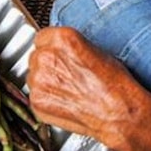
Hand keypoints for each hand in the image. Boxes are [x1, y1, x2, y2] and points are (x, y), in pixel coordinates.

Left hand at [26, 27, 147, 150]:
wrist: (117, 112)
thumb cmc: (114, 84)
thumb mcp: (96, 51)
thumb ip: (70, 47)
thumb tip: (61, 51)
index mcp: (62, 38)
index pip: (42, 37)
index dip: (51, 48)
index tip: (57, 54)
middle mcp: (47, 57)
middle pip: (37, 55)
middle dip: (48, 64)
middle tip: (66, 74)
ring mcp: (39, 80)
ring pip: (34, 75)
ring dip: (45, 80)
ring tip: (67, 88)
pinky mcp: (37, 101)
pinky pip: (35, 94)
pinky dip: (46, 97)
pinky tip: (64, 100)